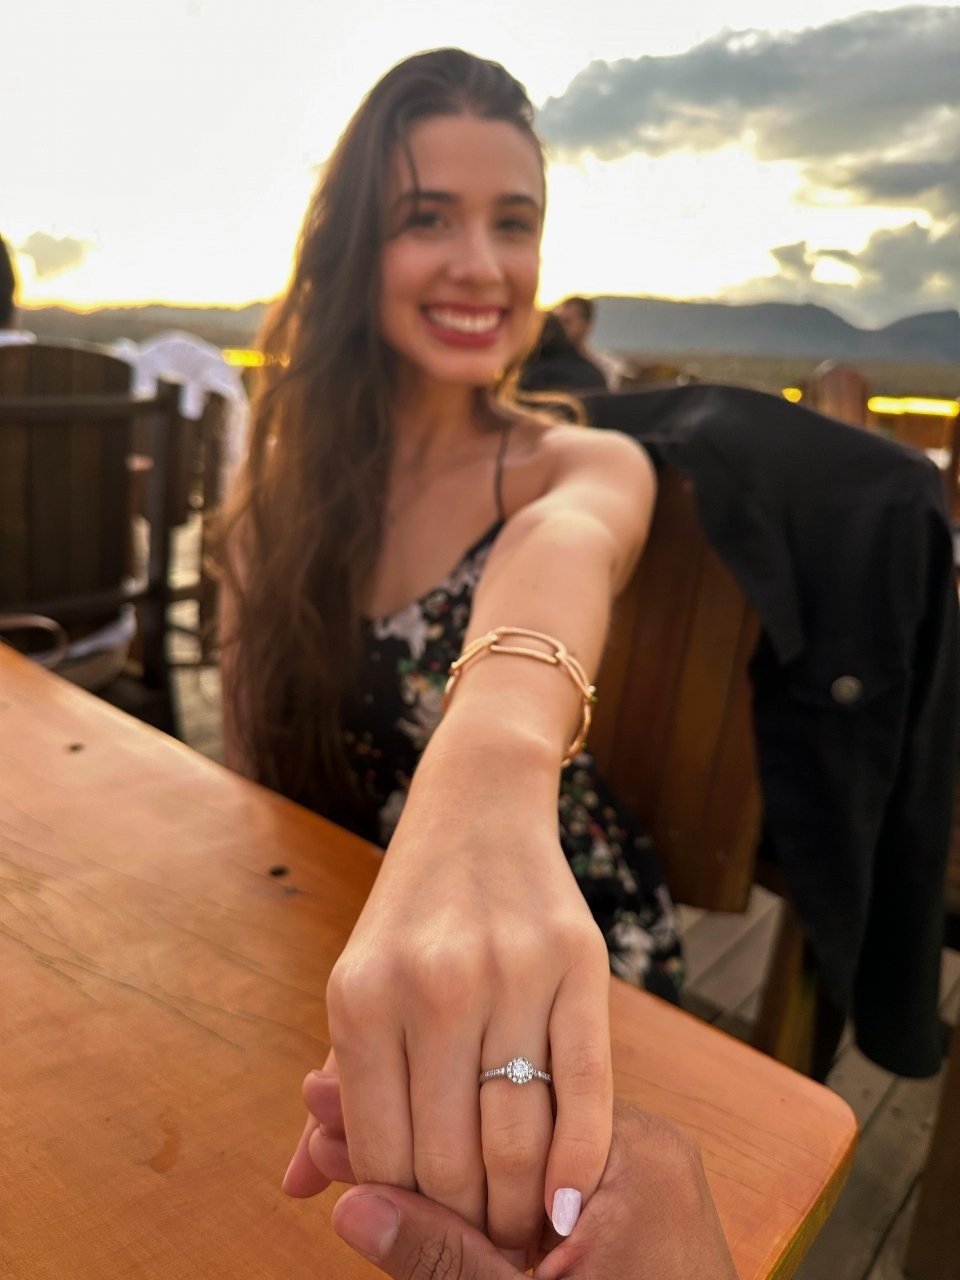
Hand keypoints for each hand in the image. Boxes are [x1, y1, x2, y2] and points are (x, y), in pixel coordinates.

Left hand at [283, 762, 613, 1254]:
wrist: (477, 809)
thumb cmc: (410, 917)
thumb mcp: (359, 988)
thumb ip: (334, 1091)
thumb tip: (295, 1189)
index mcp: (359, 998)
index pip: (380, 1158)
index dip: (409, 1219)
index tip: (432, 1242)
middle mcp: (430, 986)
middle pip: (449, 1161)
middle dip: (468, 1226)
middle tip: (486, 1247)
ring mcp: (508, 971)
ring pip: (517, 1137)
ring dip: (521, 1208)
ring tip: (524, 1229)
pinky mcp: (577, 961)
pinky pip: (585, 1088)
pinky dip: (578, 1161)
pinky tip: (569, 1199)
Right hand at [327, 1099, 736, 1278]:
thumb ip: (446, 1260)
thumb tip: (354, 1208)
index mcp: (628, 1155)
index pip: (496, 1098)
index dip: (407, 1104)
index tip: (327, 1099)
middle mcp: (638, 1146)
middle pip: (497, 1113)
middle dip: (407, 1117)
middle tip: (318, 1108)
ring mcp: (635, 1173)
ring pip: (509, 1141)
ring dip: (434, 1146)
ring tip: (342, 1133)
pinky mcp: (628, 1206)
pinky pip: (536, 1174)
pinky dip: (478, 1182)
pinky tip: (409, 1179)